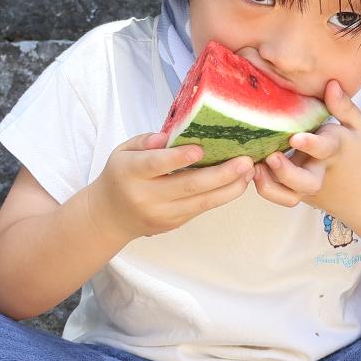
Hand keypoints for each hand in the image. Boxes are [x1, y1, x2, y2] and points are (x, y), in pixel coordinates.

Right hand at [81, 131, 254, 241]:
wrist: (110, 217)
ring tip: (250, 171)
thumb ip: (145, 141)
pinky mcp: (176, 223)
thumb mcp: (123, 151)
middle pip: (187, 186)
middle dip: (220, 174)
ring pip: (201, 202)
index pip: (154, 165)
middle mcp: (146, 196)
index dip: (177, 158)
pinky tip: (239, 181)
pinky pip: (202, 208)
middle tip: (245, 161)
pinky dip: (223, 195)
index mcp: (130, 173)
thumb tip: (169, 136)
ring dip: (230, 187)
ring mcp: (163, 214)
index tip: (200, 150)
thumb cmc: (121, 175)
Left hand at [254, 80, 360, 219]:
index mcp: (336, 150)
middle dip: (286, 173)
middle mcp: (320, 171)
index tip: (295, 138)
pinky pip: (280, 195)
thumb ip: (344, 107)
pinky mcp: (298, 194)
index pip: (325, 148)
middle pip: (306, 182)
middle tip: (271, 158)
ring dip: (269, 185)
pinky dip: (266, 187)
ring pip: (288, 195)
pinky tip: (253, 169)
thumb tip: (331, 83)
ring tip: (253, 167)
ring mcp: (308, 187)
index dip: (311, 144)